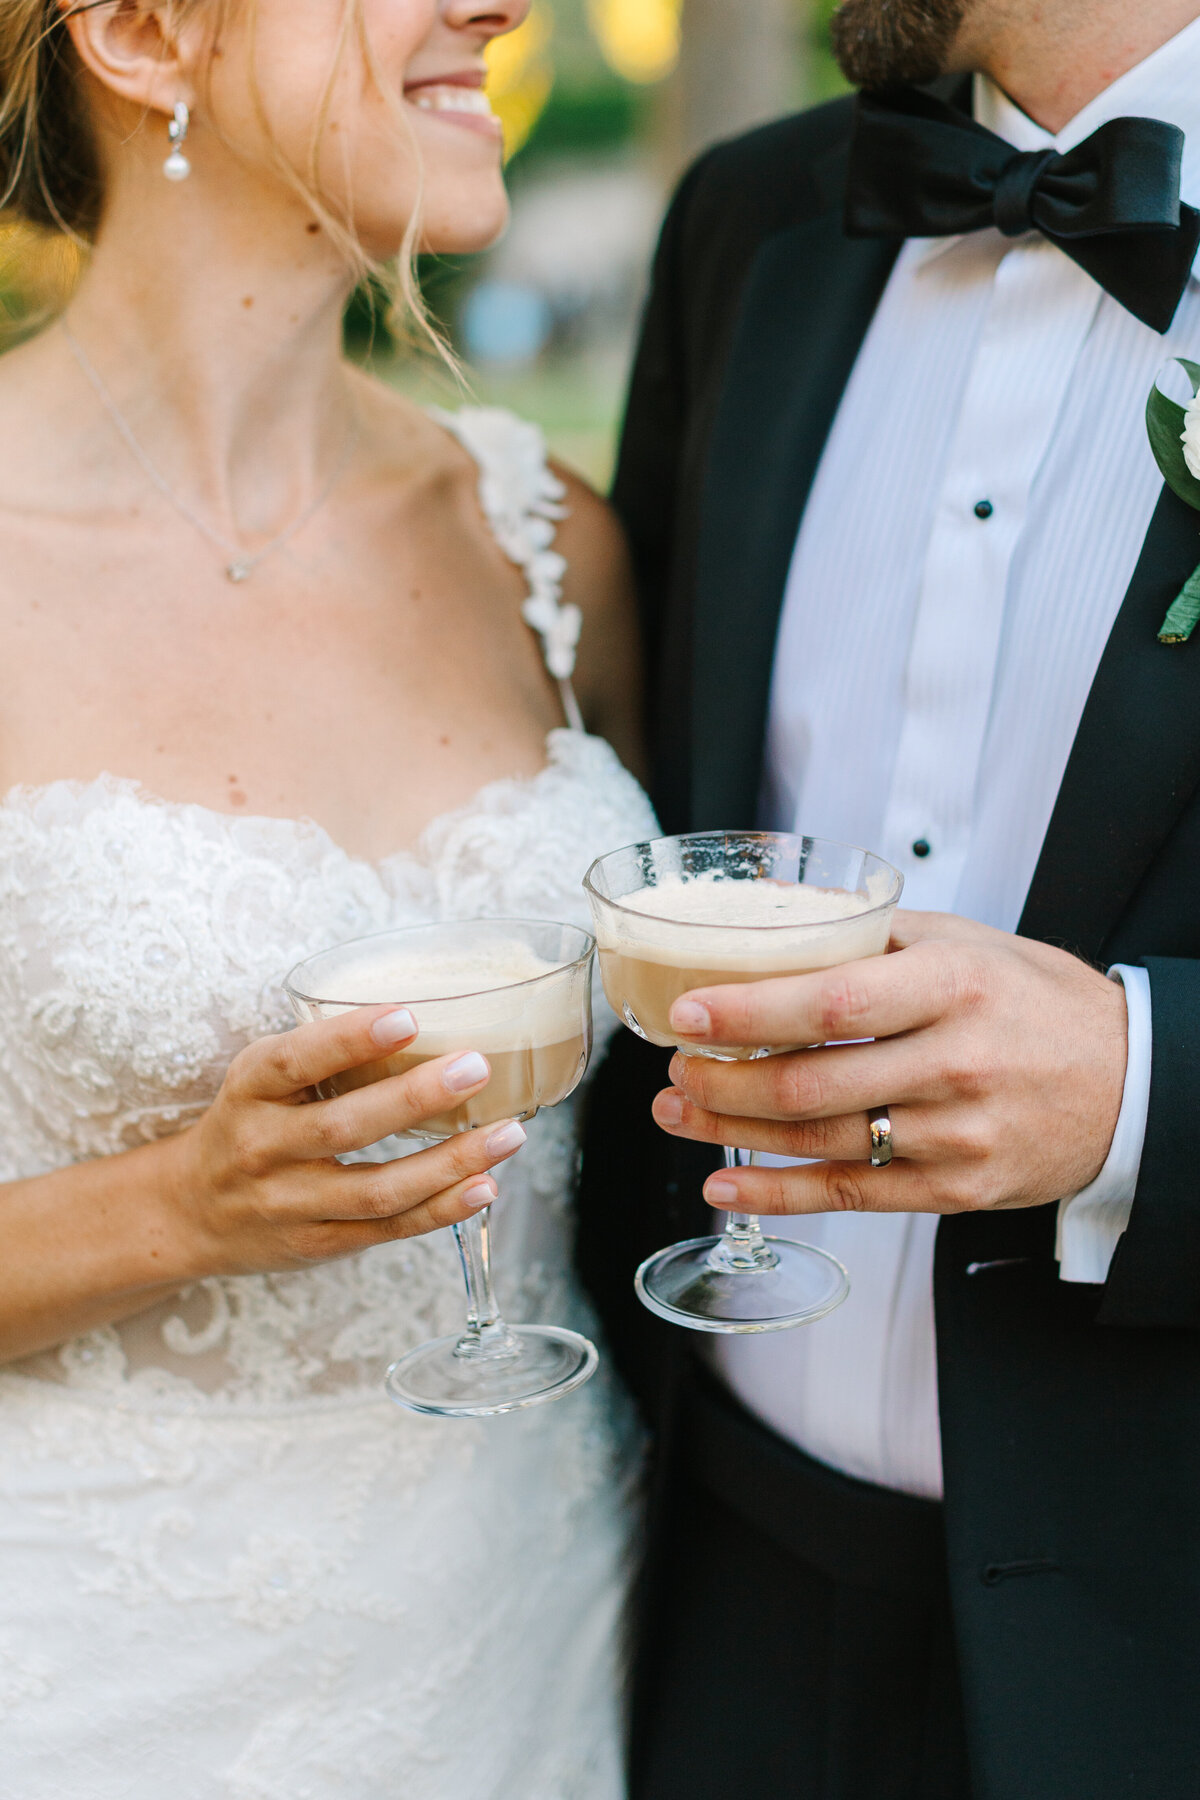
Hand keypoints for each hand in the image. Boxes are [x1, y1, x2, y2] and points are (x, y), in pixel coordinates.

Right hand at [167, 1006, 525, 1276]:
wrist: (190, 1211)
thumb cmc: (249, 1123)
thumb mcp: (261, 1079)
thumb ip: (322, 1056)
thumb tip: (429, 1013)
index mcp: (250, 1091)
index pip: (293, 1061)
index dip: (349, 1040)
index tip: (406, 1017)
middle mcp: (264, 1148)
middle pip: (344, 1127)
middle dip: (415, 1098)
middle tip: (476, 1067)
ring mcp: (290, 1203)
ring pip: (376, 1189)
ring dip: (449, 1162)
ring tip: (507, 1134)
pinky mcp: (317, 1242)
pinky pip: (387, 1228)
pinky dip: (441, 1209)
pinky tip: (484, 1185)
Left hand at [649, 911, 1128, 1218]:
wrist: (1129, 1084)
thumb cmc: (1038, 1003)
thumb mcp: (967, 942)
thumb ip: (875, 936)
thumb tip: (781, 922)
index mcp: (951, 986)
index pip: (831, 1001)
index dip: (749, 1013)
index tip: (688, 1015)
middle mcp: (953, 1062)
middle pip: (811, 1081)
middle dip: (722, 1080)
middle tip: (672, 1069)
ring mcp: (955, 1133)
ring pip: (820, 1141)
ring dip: (733, 1132)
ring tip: (679, 1113)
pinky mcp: (956, 1189)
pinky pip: (852, 1197)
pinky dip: (779, 1195)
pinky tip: (726, 1187)